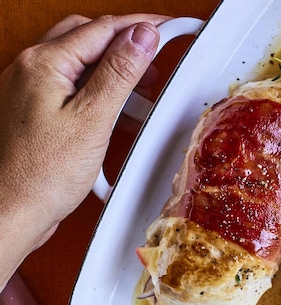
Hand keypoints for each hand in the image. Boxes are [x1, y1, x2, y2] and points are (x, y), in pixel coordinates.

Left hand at [0, 14, 166, 286]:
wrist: (11, 211)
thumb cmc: (41, 175)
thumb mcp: (93, 120)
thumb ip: (119, 73)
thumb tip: (142, 37)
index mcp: (43, 63)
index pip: (103, 28)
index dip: (142, 26)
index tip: (172, 27)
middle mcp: (30, 69)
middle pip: (88, 36)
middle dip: (126, 42)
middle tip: (159, 54)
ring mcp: (28, 89)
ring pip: (79, 60)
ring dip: (113, 68)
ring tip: (142, 90)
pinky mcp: (33, 110)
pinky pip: (70, 85)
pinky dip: (97, 91)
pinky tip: (114, 112)